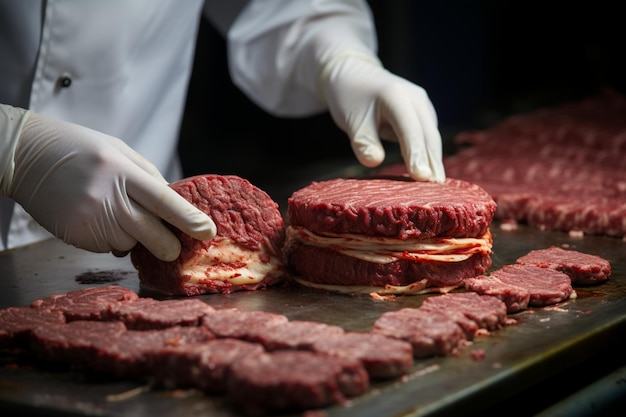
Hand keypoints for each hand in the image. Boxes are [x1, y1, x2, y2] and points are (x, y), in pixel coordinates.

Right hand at [5, 110, 215, 260]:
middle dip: (169, 246)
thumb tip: (175, 206)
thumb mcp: (119, 151)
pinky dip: (110, 238)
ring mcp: (90, 219)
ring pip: (130, 244)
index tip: (208, 232)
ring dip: (133, 236)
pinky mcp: (77, 235)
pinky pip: (108, 247)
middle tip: (174, 247)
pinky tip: (98, 218)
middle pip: (153, 235)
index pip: (164, 201)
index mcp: (122, 171)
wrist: (26, 156)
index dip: (188, 219)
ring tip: (115, 212)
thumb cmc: (80, 149)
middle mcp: (108, 197)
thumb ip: (149, 177)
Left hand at [320, 54, 445, 181]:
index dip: (416, 154)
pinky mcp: (423, 112)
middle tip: (435, 189)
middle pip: (428, 134)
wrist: (354, 75)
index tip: (421, 176)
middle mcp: (415, 97)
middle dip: (432, 162)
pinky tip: (428, 172)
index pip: (410, 129)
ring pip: (431, 136)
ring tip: (435, 186)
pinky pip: (428, 136)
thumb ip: (363, 143)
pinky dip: (429, 154)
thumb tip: (374, 162)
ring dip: (434, 160)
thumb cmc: (350, 98)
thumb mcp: (351, 121)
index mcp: (395, 96)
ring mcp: (422, 104)